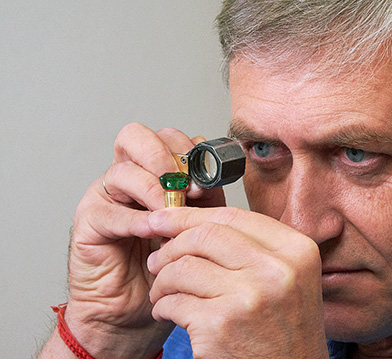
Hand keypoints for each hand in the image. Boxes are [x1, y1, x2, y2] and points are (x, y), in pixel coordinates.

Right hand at [60, 123, 225, 357]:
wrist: (138, 308)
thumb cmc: (167, 265)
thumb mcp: (196, 225)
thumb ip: (204, 198)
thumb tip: (212, 176)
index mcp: (153, 171)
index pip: (165, 136)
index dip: (187, 150)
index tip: (206, 179)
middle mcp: (126, 177)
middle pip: (135, 136)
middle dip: (165, 157)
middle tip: (185, 187)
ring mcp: (104, 197)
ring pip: (123, 171)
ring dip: (154, 190)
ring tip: (171, 214)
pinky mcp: (88, 223)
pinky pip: (110, 211)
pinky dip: (136, 220)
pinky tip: (153, 232)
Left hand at [147, 206, 328, 358]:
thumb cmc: (286, 329)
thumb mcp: (289, 277)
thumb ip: (254, 246)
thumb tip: (194, 222)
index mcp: (296, 251)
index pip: (233, 215)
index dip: (191, 214)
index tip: (164, 217)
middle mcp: (275, 270)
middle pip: (204, 235)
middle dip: (170, 244)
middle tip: (157, 258)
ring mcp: (248, 297)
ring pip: (183, 267)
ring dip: (163, 280)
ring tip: (164, 292)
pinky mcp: (219, 326)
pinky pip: (174, 302)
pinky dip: (163, 307)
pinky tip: (168, 314)